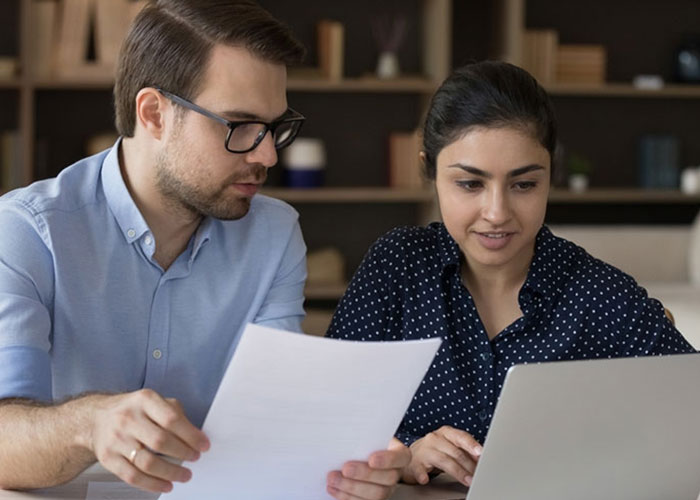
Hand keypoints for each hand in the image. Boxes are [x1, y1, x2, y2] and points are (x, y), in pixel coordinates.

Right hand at [90, 389, 209, 492]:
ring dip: (170, 472)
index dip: (191, 435)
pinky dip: (152, 484)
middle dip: (183, 453)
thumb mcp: (153, 401)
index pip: (172, 419)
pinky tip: (166, 485)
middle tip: (195, 458)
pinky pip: (132, 476)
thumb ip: (174, 414)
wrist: (96, 418)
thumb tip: (196, 435)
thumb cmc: (132, 410)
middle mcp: (128, 418)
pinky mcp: (108, 458)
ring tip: (184, 475)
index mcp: (144, 400)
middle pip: (160, 441)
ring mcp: (116, 439)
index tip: (203, 445)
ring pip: (147, 462)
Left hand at [326, 438, 410, 499]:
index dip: (387, 460)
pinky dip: (345, 496)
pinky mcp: (373, 499)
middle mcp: (396, 474)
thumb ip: (364, 435)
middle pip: (387, 478)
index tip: (371, 459)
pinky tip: (332, 488)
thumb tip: (347, 432)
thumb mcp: (368, 434)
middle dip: (364, 474)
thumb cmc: (366, 441)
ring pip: (376, 494)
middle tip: (345, 469)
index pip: (400, 458)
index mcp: (399, 455)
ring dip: (351, 488)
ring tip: (333, 479)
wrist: (361, 454)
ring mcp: (386, 489)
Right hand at [402, 426, 481, 486]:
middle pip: (455, 452)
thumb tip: (483, 459)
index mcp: (446, 432)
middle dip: (469, 465)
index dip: (471, 445)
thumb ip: (465, 451)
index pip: (461, 437)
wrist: (412, 455)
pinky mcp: (415, 463)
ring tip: (468, 481)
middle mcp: (435, 439)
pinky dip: (422, 474)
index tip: (481, 453)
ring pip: (443, 460)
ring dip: (458, 472)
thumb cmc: (436, 450)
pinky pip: (419, 469)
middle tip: (479, 476)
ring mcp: (424, 450)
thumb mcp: (450, 446)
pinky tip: (425, 479)